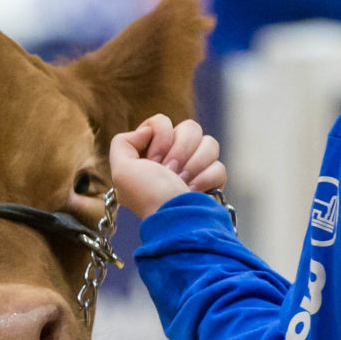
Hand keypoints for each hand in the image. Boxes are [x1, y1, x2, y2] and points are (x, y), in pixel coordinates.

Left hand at [109, 114, 226, 220]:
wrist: (175, 219)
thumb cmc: (148, 196)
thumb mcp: (120, 169)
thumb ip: (122, 142)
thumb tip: (147, 130)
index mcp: (150, 152)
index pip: (163, 121)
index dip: (161, 137)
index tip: (154, 160)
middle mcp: (173, 156)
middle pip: (191, 128)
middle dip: (180, 150)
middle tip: (169, 172)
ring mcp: (195, 167)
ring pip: (209, 143)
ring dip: (195, 164)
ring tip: (182, 182)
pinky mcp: (212, 180)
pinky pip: (220, 165)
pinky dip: (206, 179)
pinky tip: (193, 190)